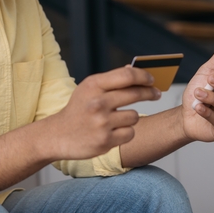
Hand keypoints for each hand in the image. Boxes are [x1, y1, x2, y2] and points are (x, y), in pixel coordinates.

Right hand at [44, 66, 161, 160]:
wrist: (58, 135)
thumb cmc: (79, 109)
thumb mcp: (89, 89)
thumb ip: (111, 81)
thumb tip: (134, 71)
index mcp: (93, 85)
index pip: (127, 75)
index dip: (144, 76)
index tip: (152, 79)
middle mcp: (97, 103)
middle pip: (135, 93)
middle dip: (149, 92)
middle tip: (155, 93)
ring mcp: (102, 123)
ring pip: (134, 116)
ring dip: (131, 117)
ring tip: (118, 119)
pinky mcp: (105, 141)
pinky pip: (130, 133)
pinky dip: (125, 132)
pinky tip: (113, 131)